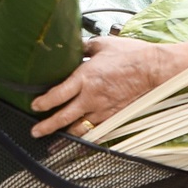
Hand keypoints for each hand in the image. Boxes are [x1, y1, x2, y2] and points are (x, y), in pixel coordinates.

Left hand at [30, 37, 183, 137]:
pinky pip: (96, 131)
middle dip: (47, 126)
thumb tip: (73, 46)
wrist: (152, 68)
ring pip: (79, 128)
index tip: (35, 106)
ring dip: (65, 135)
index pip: (58, 94)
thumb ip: (84, 47)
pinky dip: (86, 137)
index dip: (44, 103)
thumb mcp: (102, 44)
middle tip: (36, 131)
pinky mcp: (114, 116)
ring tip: (54, 141)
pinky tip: (79, 143)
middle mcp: (91, 97)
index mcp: (85, 77)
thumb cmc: (130, 54)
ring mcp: (103, 109)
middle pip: (63, 117)